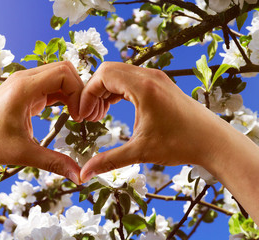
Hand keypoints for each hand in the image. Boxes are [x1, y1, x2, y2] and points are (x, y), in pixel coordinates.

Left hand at [0, 61, 83, 183]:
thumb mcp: (22, 153)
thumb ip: (53, 162)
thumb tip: (79, 177)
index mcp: (23, 87)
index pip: (64, 74)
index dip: (78, 93)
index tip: (79, 118)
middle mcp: (24, 79)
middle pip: (65, 70)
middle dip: (79, 90)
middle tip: (82, 116)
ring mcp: (24, 83)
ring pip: (59, 76)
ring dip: (72, 92)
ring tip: (77, 116)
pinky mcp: (24, 91)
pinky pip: (51, 85)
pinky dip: (63, 96)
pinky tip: (67, 113)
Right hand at [79, 62, 229, 182]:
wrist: (213, 141)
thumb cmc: (181, 144)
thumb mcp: (140, 152)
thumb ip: (109, 160)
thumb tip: (84, 174)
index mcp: (143, 87)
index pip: (103, 76)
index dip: (87, 94)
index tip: (83, 115)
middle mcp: (149, 76)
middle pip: (108, 71)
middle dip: (93, 92)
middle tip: (90, 116)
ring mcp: (156, 78)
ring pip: (119, 74)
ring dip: (105, 91)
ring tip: (100, 115)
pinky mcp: (160, 84)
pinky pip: (130, 80)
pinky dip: (117, 91)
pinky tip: (114, 108)